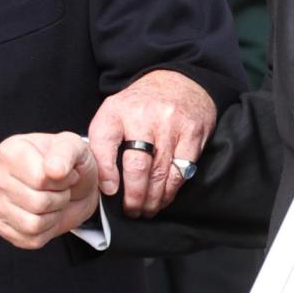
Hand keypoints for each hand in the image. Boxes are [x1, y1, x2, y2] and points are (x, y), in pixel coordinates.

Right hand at [0, 132, 101, 249]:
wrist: (71, 186)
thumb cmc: (68, 164)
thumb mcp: (74, 147)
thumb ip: (66, 152)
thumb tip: (54, 170)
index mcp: (9, 151)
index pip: (40, 179)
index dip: (62, 181)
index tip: (64, 173)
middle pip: (38, 203)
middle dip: (59, 199)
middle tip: (60, 189)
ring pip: (33, 224)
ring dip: (53, 216)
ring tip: (53, 201)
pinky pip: (30, 239)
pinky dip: (46, 231)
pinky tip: (45, 214)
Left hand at [86, 71, 216, 216]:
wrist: (179, 82)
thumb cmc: (142, 106)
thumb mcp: (115, 112)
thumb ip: (103, 141)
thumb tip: (100, 181)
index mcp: (117, 110)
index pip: (104, 142)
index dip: (105, 172)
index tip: (110, 191)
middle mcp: (144, 116)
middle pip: (137, 166)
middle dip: (134, 196)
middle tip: (131, 210)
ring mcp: (170, 124)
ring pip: (160, 173)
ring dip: (153, 198)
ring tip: (146, 210)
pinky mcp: (192, 133)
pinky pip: (181, 171)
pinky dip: (172, 190)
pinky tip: (164, 197)